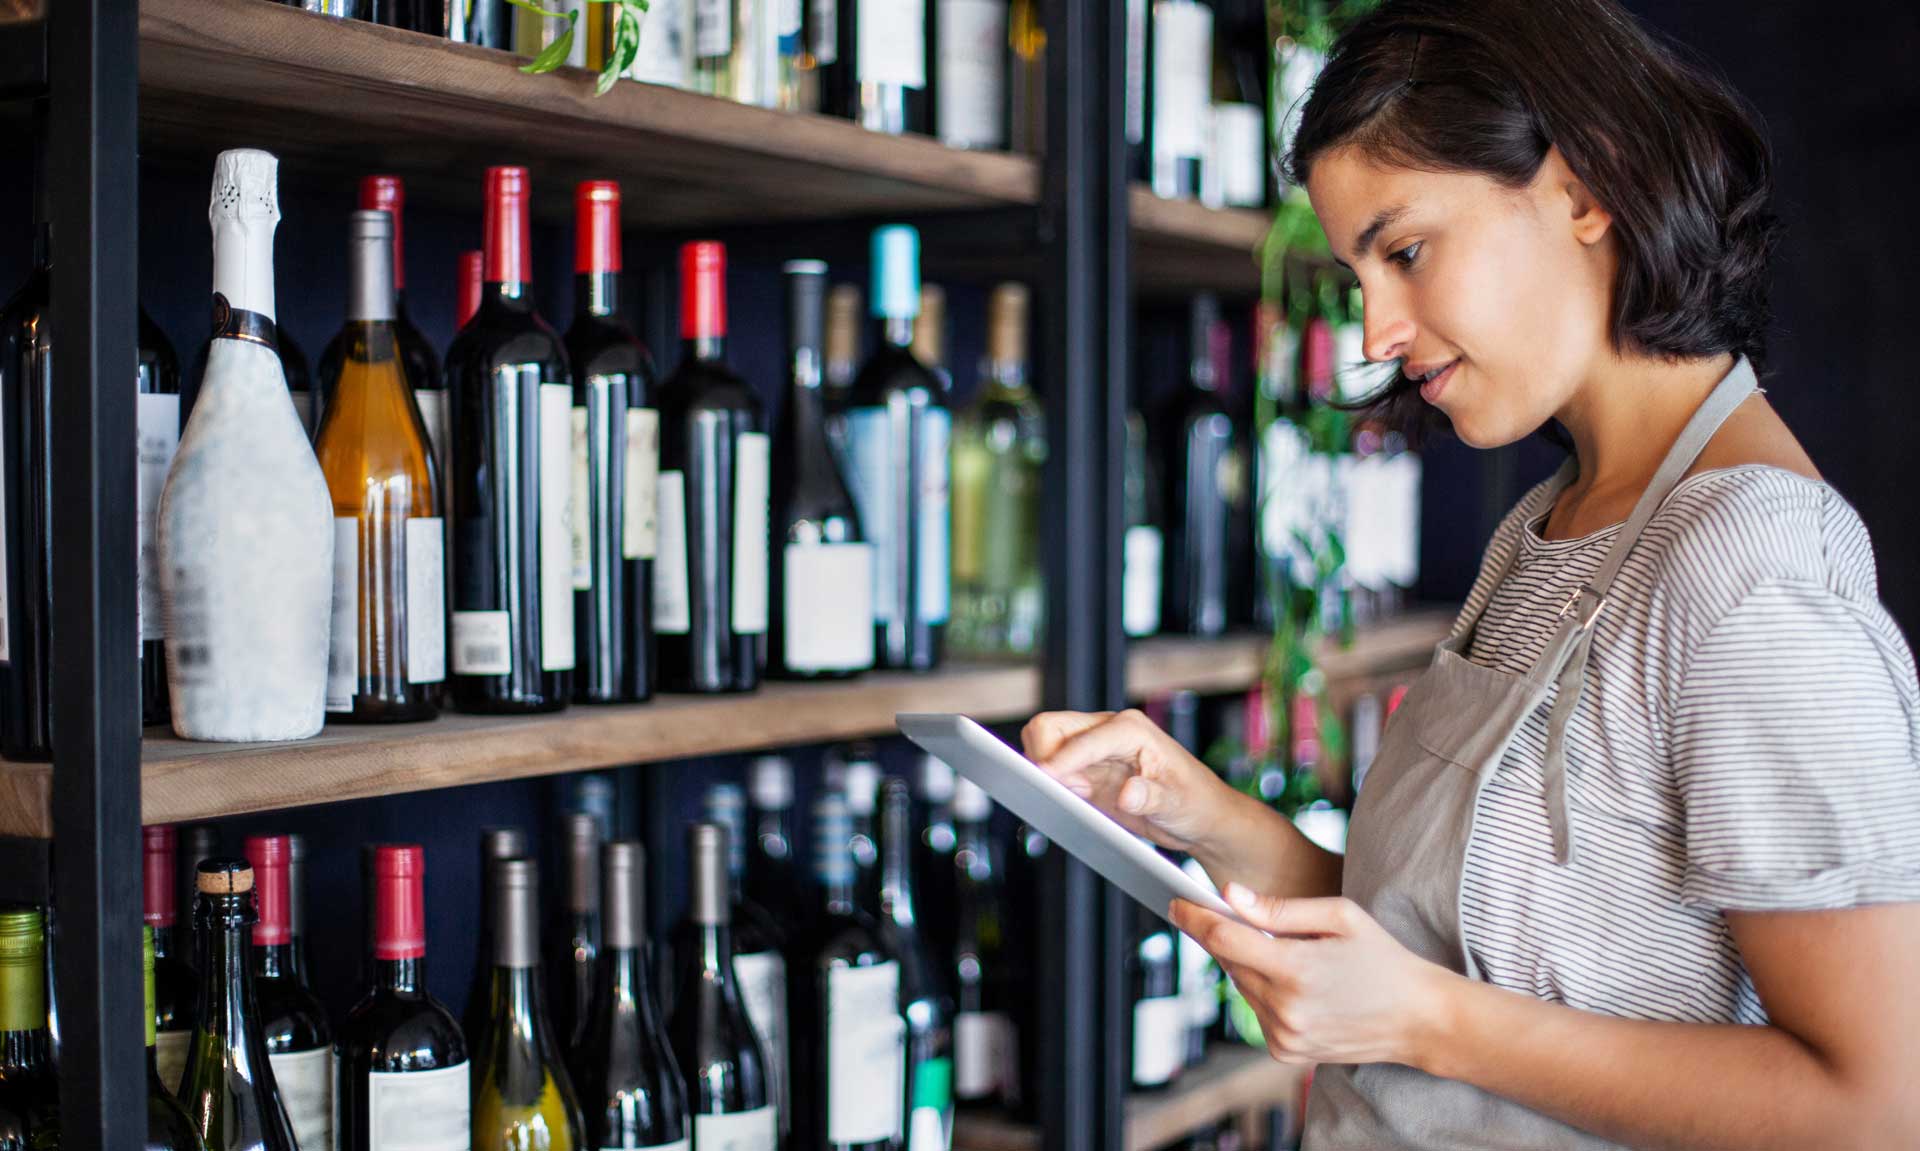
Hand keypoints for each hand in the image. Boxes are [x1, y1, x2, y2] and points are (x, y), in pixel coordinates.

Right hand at [1022, 709, 1236, 855]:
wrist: (1199, 816)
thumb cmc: (1197, 802)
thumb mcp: (1179, 804)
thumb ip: (1152, 797)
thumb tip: (1128, 793)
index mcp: (1131, 729)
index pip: (1083, 738)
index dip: (1062, 759)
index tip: (1044, 778)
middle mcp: (1108, 732)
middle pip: (1050, 728)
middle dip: (1042, 757)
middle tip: (1058, 791)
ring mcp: (1094, 751)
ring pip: (1044, 745)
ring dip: (1044, 772)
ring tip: (1071, 799)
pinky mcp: (1086, 772)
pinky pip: (1052, 770)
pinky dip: (1048, 785)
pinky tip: (1068, 803)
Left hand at [1170, 883, 1458, 1069]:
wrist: (1419, 1019)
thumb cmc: (1382, 957)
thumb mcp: (1340, 916)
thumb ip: (1280, 908)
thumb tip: (1229, 895)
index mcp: (1295, 970)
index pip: (1223, 938)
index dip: (1194, 917)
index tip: (1174, 901)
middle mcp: (1285, 1009)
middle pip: (1228, 961)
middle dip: (1222, 935)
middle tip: (1221, 911)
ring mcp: (1285, 1036)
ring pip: (1241, 986)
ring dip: (1247, 964)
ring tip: (1279, 950)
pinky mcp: (1287, 1052)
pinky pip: (1257, 1011)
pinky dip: (1263, 991)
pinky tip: (1293, 981)